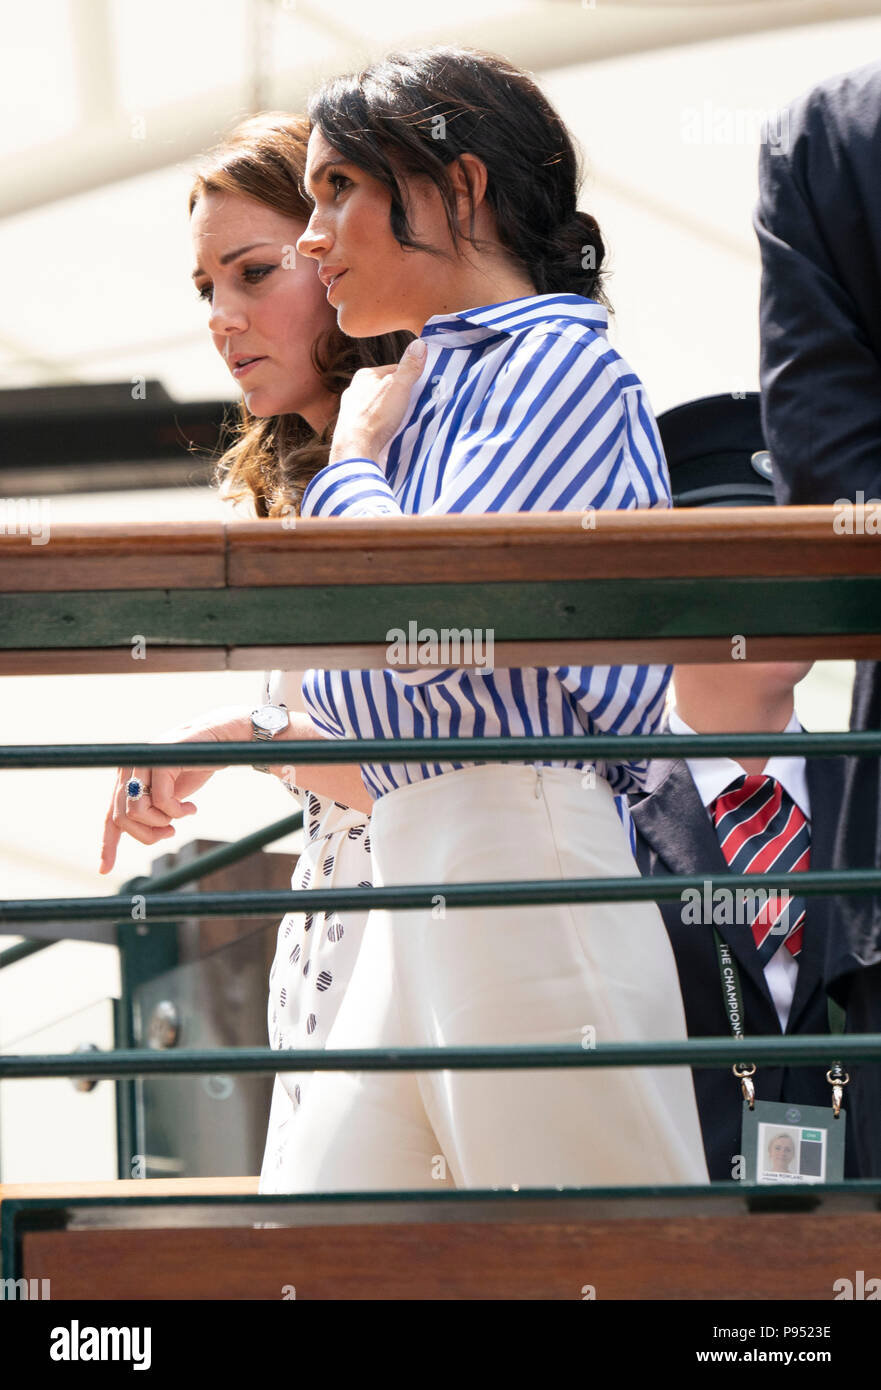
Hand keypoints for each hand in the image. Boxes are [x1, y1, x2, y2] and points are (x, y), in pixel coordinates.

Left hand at [98, 713, 239, 875]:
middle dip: (147, 835)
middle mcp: (129, 768)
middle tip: (171, 833)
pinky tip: (192, 808)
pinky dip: (177, 812)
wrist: (221, 740)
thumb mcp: (170, 794)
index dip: (108, 845)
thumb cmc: (196, 766)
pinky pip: (161, 801)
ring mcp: (143, 762)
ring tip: (180, 818)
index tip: (106, 870)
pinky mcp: (160, 761)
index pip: (111, 816)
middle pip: (122, 818)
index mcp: (127, 778)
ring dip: (161, 823)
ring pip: (136, 811)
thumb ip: (153, 809)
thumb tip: (145, 833)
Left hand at [329, 338, 426, 463]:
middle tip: (415, 406)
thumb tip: (420, 344)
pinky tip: (388, 435)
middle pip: (386, 389)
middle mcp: (354, 391)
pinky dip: (381, 427)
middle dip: (400, 396)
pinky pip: (372, 424)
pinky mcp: (351, 430)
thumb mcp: (399, 386)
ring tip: (402, 422)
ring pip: (378, 407)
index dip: (410, 378)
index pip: (394, 369)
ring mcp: (351, 411)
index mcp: (364, 376)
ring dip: (390, 413)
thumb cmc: (376, 415)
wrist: (355, 449)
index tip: (422, 388)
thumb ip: (410, 366)